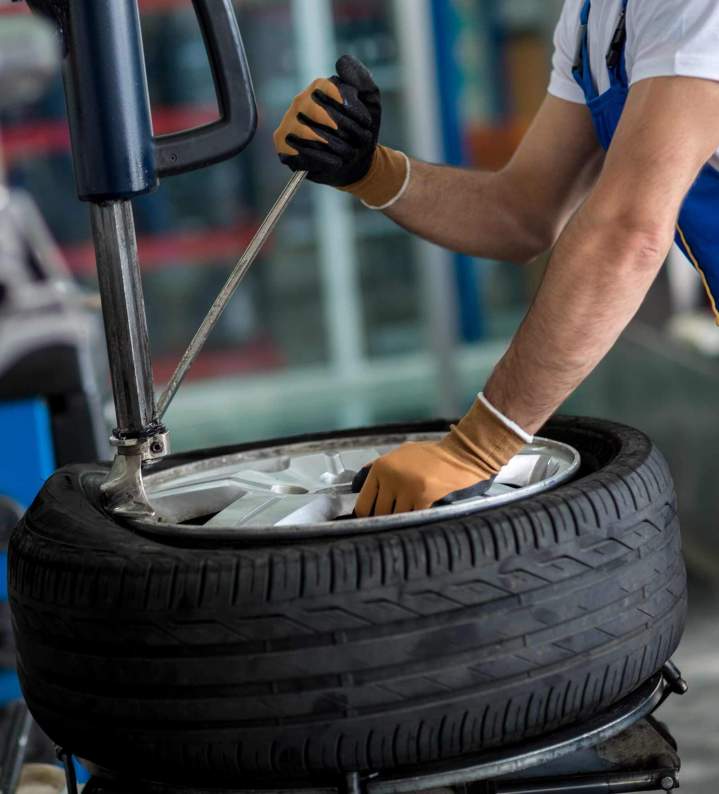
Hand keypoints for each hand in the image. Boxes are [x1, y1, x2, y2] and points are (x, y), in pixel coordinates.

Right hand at [273, 55, 407, 206]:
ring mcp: (289, 122)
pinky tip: (336, 162)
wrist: (356, 162)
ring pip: (309, 133)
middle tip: (360, 141)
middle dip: (346, 131)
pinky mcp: (283, 144)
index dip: (352, 110)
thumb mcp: (370, 102)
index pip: (332, 91)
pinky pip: (299, 151)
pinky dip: (321, 159)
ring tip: (349, 153)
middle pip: (321, 112)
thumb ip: (361, 79)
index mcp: (319, 88)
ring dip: (336, 146)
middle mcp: (300, 102)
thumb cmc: (360, 130)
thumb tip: (340, 62)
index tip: (366, 123)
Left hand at [354, 397, 528, 516]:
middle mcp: (390, 477)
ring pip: (396, 518)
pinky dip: (416, 518)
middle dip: (385, 520)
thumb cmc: (431, 455)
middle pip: (378, 514)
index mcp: (381, 467)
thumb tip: (358, 486)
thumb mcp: (400, 454)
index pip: (363, 503)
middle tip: (391, 522)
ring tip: (407, 518)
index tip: (371, 522)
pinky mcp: (423, 497)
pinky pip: (413, 517)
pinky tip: (421, 514)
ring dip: (401, 520)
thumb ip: (379, 468)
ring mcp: (406, 488)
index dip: (366, 516)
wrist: (460, 454)